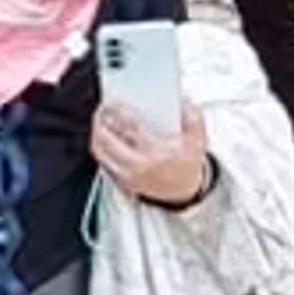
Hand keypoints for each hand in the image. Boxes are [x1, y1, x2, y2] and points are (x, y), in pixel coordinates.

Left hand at [92, 96, 212, 208]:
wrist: (183, 192)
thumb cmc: (187, 167)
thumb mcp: (196, 142)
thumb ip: (192, 119)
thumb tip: (186, 102)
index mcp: (154, 153)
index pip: (129, 128)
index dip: (119, 112)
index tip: (116, 103)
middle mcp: (137, 165)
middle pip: (107, 140)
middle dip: (101, 120)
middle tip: (103, 108)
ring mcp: (127, 175)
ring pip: (100, 152)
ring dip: (97, 134)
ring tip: (100, 120)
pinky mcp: (122, 182)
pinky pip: (103, 163)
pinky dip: (100, 148)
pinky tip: (103, 137)